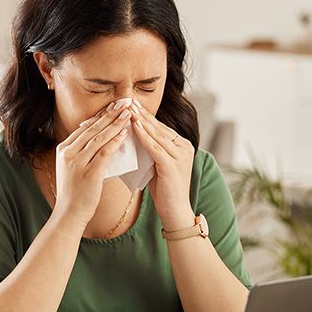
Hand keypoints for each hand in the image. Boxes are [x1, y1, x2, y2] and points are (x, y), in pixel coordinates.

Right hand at [51, 100, 132, 224]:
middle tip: (124, 101)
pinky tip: (125, 133)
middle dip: (110, 114)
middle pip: (92, 128)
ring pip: (98, 137)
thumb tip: (103, 140)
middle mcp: (68, 153)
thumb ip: (85, 153)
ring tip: (128, 113)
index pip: (85, 127)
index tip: (114, 105)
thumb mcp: (75, 168)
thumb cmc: (75, 193)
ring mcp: (76, 162)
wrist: (69, 215)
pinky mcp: (88, 173)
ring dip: (115, 123)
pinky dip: (115, 141)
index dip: (101, 115)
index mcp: (63, 149)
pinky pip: (103, 153)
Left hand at [129, 99, 195, 230]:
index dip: (144, 115)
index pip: (159, 126)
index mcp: (182, 145)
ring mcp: (180, 156)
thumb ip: (151, 149)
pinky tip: (133, 127)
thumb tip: (133, 134)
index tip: (130, 104)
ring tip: (127, 108)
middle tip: (127, 99)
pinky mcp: (172, 165)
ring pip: (156, 135)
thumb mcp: (157, 164)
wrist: (175, 212)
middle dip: (141, 113)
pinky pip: (155, 147)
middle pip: (158, 127)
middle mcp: (184, 147)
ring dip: (140, 121)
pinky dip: (143, 136)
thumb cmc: (164, 190)